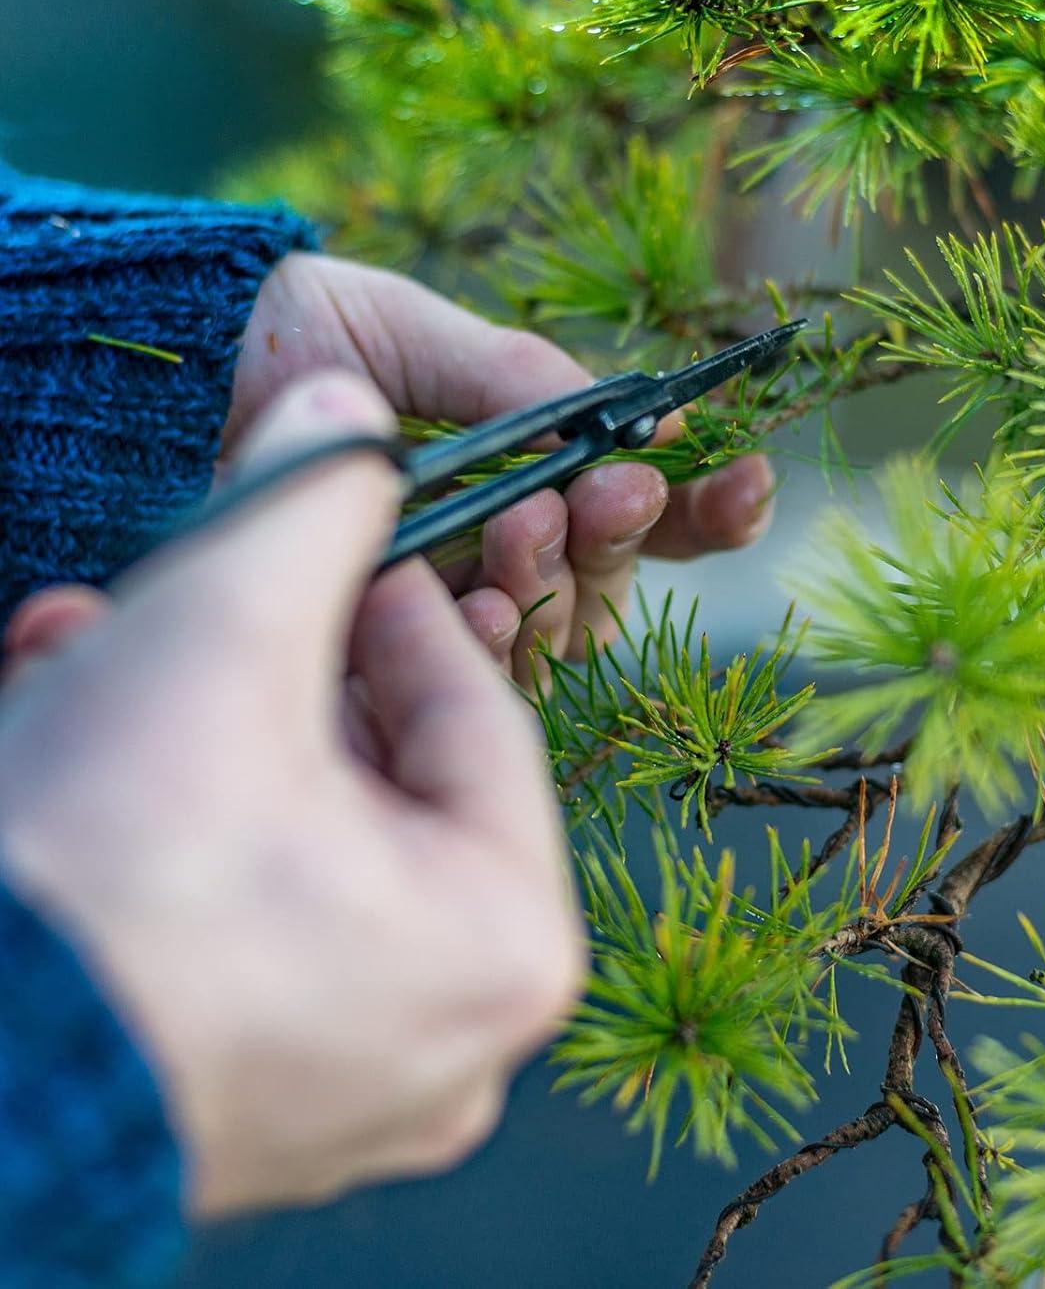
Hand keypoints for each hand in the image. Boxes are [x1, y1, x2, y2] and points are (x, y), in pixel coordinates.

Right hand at [0, 373, 584, 1214]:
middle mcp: (453, 1033)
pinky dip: (172, 826)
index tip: (359, 554)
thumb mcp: (221, 642)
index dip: (407, 609)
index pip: (478, 719)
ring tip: (107, 650)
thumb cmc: (100, 885)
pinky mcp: (247, 1099)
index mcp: (505, 941)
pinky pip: (239, 922)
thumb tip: (352, 411)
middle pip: (384, 782)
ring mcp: (352, 1079)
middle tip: (225, 596)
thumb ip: (309, 506)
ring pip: (298, 842)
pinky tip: (74, 734)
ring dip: (200, 730)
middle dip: (277, 666)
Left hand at [228, 253, 776, 683]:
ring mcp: (437, 610)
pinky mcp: (379, 660)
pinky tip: (496, 601)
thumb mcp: (405, 333)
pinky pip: (477, 679)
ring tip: (534, 519)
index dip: (703, 507)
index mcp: (511, 468)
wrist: (141, 386)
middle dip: (625, 533)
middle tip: (612, 488)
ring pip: (559, 632)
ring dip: (569, 579)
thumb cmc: (270, 338)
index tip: (747, 476)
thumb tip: (648, 418)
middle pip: (611, 578)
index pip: (632, 507)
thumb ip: (520, 378)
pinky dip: (506, 639)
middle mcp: (487, 548)